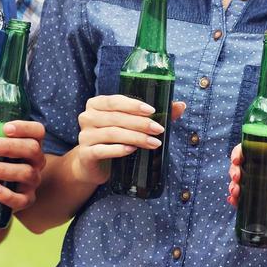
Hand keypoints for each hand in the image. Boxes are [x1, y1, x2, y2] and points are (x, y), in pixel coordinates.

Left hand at [0, 119, 47, 212]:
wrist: (2, 189)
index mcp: (30, 142)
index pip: (37, 130)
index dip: (25, 127)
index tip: (5, 128)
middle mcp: (36, 160)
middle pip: (33, 149)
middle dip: (10, 146)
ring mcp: (33, 180)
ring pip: (27, 173)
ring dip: (4, 169)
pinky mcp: (27, 199)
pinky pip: (22, 199)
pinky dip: (8, 195)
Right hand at [72, 96, 186, 186]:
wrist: (93, 164)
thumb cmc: (114, 139)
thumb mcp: (130, 124)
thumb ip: (153, 114)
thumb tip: (181, 105)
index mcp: (96, 104)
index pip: (115, 101)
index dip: (134, 105)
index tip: (153, 111)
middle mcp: (87, 117)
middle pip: (116, 118)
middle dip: (141, 124)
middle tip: (159, 130)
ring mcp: (84, 136)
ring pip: (112, 134)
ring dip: (135, 138)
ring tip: (154, 143)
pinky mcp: (85, 154)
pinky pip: (102, 150)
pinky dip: (118, 150)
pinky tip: (131, 150)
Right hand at [227, 146, 266, 233]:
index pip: (256, 149)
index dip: (242, 151)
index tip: (237, 159)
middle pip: (246, 167)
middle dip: (235, 171)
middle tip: (236, 179)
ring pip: (246, 184)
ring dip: (236, 186)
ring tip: (235, 193)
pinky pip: (251, 202)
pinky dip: (240, 201)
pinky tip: (234, 203)